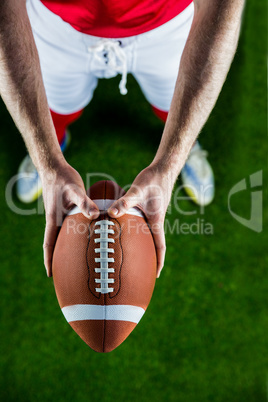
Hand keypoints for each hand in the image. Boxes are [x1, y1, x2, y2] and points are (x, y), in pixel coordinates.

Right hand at [40, 160, 99, 276]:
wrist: (54, 167)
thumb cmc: (63, 178)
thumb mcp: (75, 189)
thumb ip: (85, 202)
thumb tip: (96, 215)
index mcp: (54, 219)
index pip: (49, 244)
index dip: (49, 259)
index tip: (50, 274)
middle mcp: (55, 220)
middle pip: (55, 243)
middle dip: (58, 258)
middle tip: (65, 272)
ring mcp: (59, 215)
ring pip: (61, 236)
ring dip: (65, 247)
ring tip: (75, 259)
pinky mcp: (64, 210)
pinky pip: (67, 226)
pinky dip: (72, 235)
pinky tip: (82, 235)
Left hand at [108, 164, 173, 277]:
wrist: (163, 168)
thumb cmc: (153, 180)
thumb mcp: (138, 190)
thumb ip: (125, 202)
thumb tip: (111, 213)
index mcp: (156, 221)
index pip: (159, 246)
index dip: (159, 261)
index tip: (156, 275)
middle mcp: (155, 220)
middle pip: (154, 243)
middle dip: (150, 258)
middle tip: (142, 271)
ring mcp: (152, 215)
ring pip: (148, 234)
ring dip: (143, 245)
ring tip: (132, 255)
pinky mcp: (148, 208)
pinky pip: (142, 224)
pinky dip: (136, 231)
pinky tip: (126, 229)